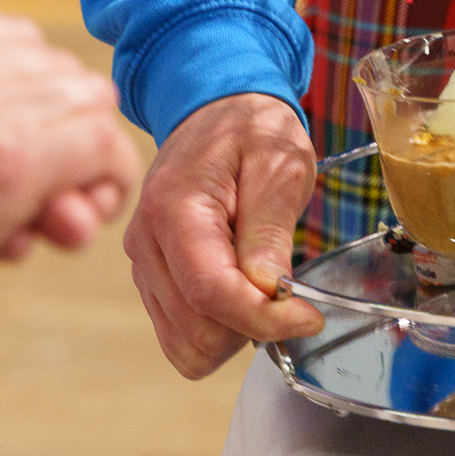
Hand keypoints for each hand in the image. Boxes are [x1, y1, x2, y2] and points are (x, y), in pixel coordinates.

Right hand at [125, 94, 323, 378]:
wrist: (216, 112)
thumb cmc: (251, 131)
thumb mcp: (279, 164)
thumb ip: (270, 229)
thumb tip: (268, 292)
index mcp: (175, 208)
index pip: (210, 292)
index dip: (263, 318)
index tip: (310, 317)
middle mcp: (146, 243)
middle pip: (197, 328)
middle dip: (252, 323)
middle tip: (286, 285)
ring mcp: (143, 266)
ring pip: (186, 344)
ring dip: (234, 331)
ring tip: (260, 279)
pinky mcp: (151, 281)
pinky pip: (180, 336)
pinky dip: (217, 330)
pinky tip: (240, 289)